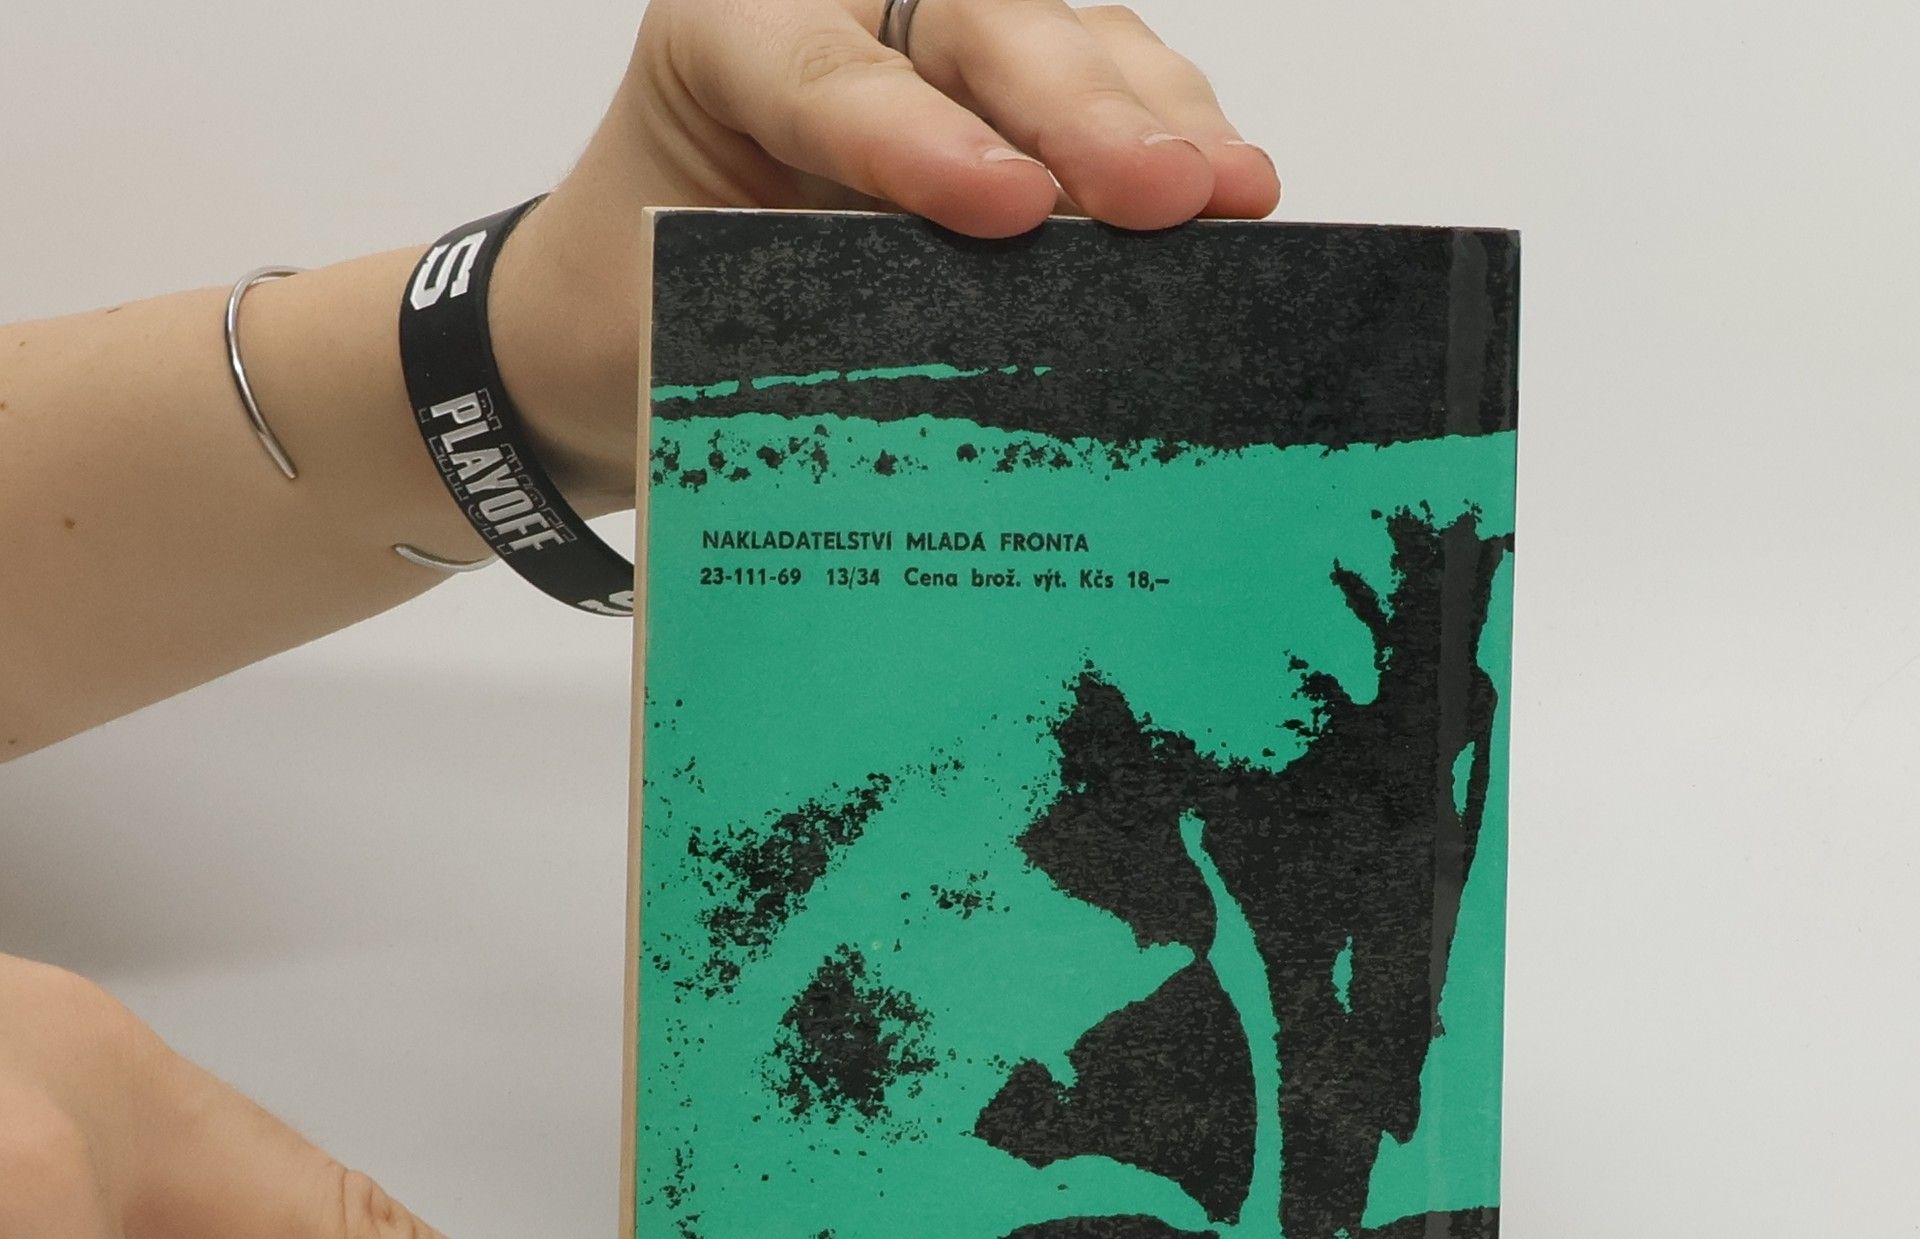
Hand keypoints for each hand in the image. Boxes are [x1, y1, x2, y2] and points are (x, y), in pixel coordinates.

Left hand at [492, 0, 1281, 500]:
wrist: (616, 315)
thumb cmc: (636, 312)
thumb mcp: (677, 322)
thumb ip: (789, 320)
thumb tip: (944, 392)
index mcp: (725, 33)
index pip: (824, 69)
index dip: (919, 138)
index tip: (1009, 210)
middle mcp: (836, 4)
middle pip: (979, 24)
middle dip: (1080, 114)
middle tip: (1166, 197)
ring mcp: (927, 43)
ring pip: (1062, 39)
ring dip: (1154, 120)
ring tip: (1230, 194)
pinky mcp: (997, 96)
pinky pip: (1097, 88)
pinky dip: (1166, 137)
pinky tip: (1229, 192)